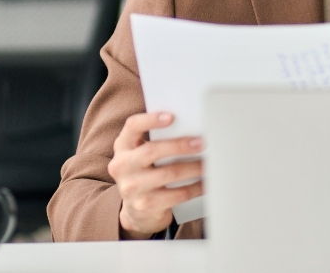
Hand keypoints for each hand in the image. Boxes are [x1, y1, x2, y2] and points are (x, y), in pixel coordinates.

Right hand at [107, 112, 203, 238]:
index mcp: (122, 147)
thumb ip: (154, 141)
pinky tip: (205, 183)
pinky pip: (178, 194)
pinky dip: (196, 187)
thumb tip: (188, 128)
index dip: (151, 120)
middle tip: (200, 143)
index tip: (172, 117)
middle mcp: (122, 166)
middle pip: (152, 151)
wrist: (136, 212)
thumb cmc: (144, 174)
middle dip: (179, 146)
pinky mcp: (146, 205)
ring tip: (207, 163)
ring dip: (193, 167)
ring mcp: (132, 188)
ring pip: (169, 173)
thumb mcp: (139, 156)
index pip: (132, 126)